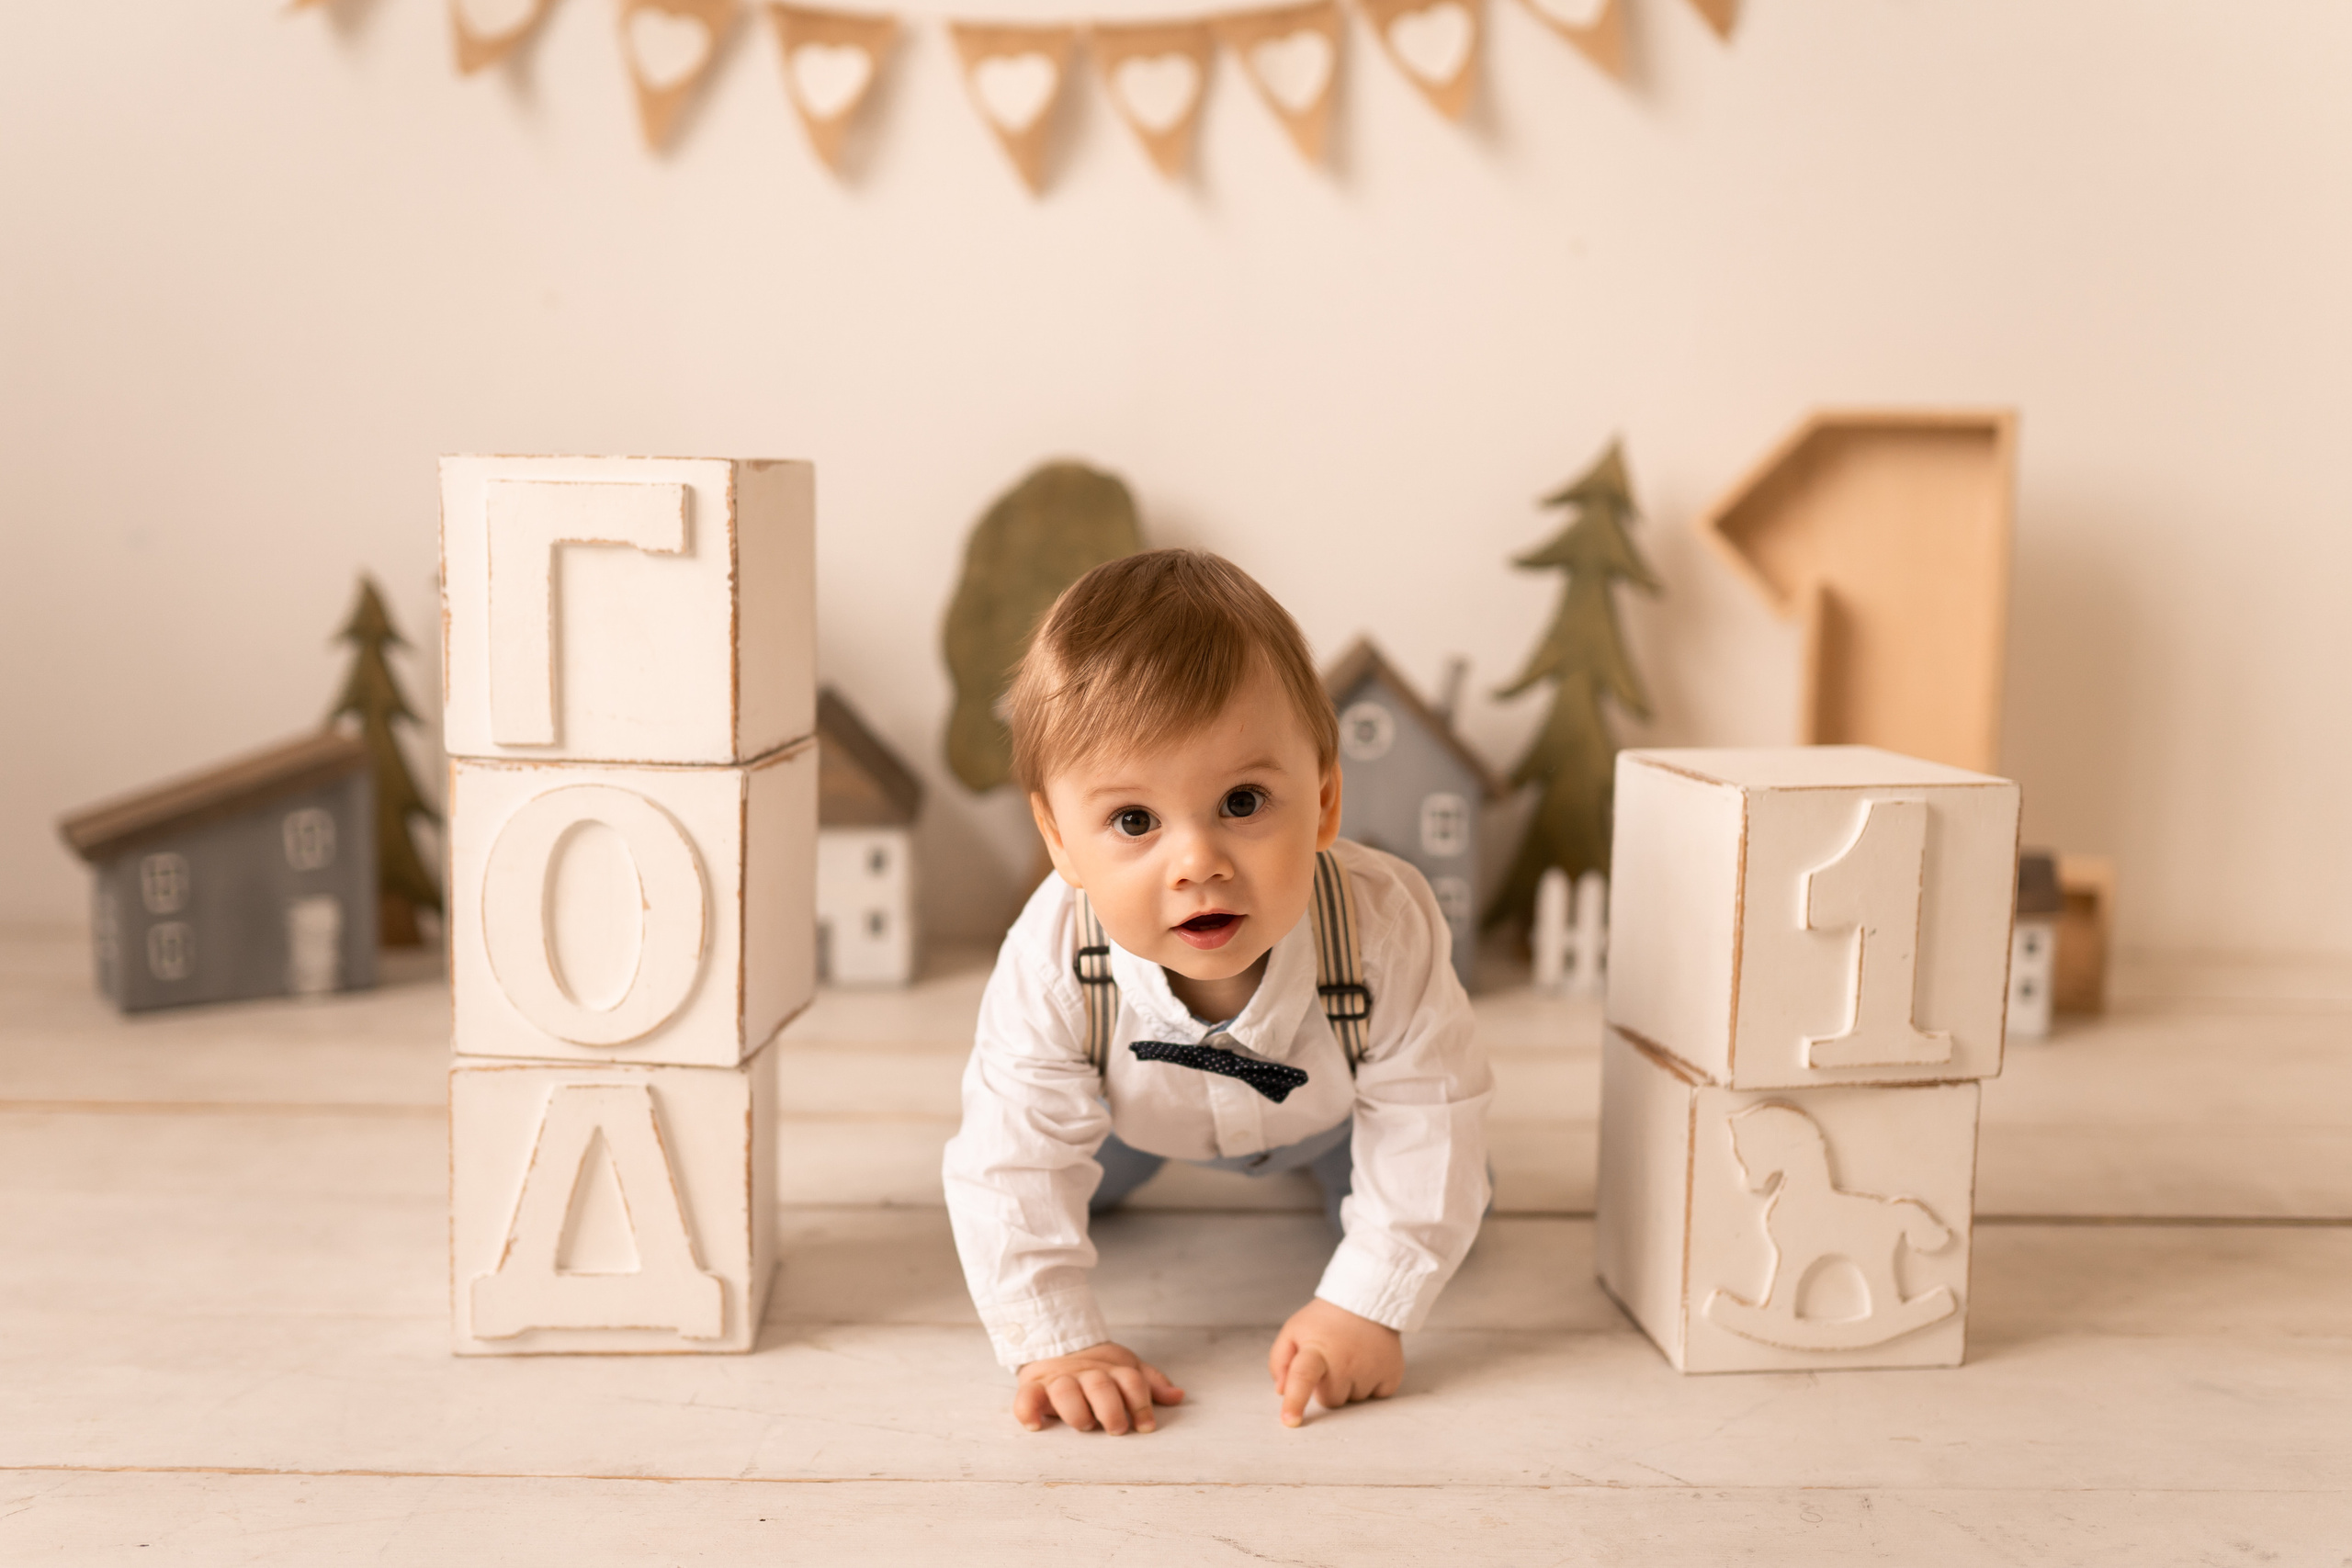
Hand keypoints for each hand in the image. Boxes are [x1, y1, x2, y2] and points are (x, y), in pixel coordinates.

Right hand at [1014, 1342, 1184, 1434]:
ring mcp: (1058, 1380)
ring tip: (1083, 1425)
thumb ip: (1149, 1384)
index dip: (1141, 1403)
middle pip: (1100, 1385)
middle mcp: (1085, 1373)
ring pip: (1064, 1389)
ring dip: (1075, 1409)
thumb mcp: (1126, 1370)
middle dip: (1110, 1407)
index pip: (1131, 1381)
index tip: (1146, 1427)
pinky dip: (1027, 1411)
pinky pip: (1025, 1398)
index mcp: (1111, 1369)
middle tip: (1117, 1428)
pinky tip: (1036, 1426)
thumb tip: (1178, 1396)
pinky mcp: (1033, 1388)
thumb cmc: (1098, 1369)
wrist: (1056, 1347)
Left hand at [1269, 1297, 1402, 1426]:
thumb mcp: (1294, 1331)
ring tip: (1351, 1358)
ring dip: (1349, 1386)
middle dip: (1327, 1387)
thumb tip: (1282, 1391)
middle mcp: (1346, 1361)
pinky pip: (1377, 1397)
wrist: (1367, 1301)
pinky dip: (1371, 1385)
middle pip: (1330, 1400)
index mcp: (1317, 1350)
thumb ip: (1280, 1361)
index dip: (1295, 1401)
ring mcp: (1372, 1369)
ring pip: (1353, 1401)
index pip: (1303, 1376)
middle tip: (1331, 1362)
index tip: (1290, 1421)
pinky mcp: (1392, 1375)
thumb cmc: (1326, 1321)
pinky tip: (1368, 1363)